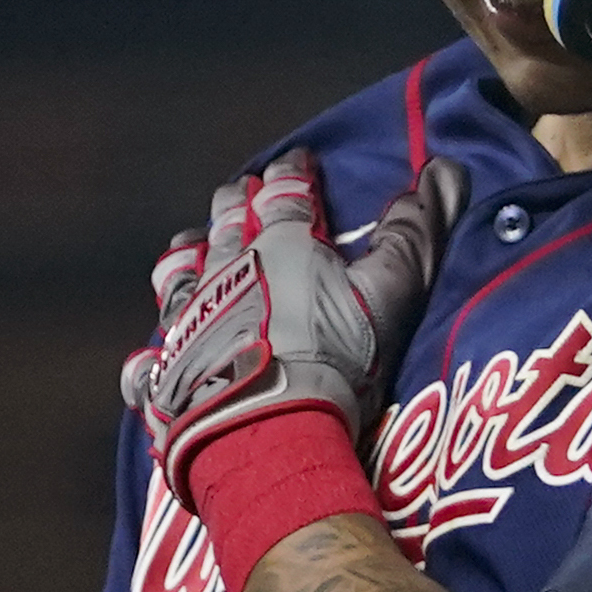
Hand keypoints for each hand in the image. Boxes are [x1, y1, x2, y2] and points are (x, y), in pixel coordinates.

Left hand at [122, 154, 464, 495]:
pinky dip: (147, 360)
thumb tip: (444, 172)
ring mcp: (187, 322)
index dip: (293, 173)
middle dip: (235, 200)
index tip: (299, 161)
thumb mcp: (388, 292)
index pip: (285, 192)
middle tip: (243, 191)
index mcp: (277, 245)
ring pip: (177, 276)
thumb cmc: (333, 357)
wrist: (268, 429)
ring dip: (186, 256)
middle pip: (224, 221)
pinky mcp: (165, 375)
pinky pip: (146, 365)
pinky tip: (147, 360)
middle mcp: (223, 272)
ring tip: (189, 246)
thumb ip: (413, 234)